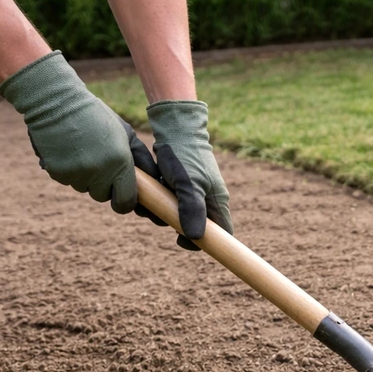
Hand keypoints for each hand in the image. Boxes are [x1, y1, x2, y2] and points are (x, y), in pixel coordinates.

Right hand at [0, 51, 161, 220]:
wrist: (55, 101)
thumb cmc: (95, 115)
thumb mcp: (125, 132)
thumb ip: (142, 158)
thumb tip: (155, 180)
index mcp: (120, 162)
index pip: (125, 202)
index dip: (124, 200)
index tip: (121, 195)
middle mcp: (99, 172)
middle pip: (102, 196)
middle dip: (102, 184)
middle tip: (98, 161)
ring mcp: (77, 174)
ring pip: (84, 188)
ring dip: (84, 176)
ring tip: (81, 150)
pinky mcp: (57, 172)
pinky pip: (66, 180)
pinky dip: (67, 170)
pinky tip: (66, 150)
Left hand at [147, 100, 231, 250]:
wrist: (176, 128)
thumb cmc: (185, 155)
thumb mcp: (189, 183)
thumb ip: (192, 209)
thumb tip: (195, 237)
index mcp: (218, 202)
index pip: (222, 234)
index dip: (206, 243)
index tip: (181, 240)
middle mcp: (209, 200)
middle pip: (198, 228)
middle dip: (176, 227)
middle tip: (159, 216)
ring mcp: (195, 194)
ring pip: (181, 216)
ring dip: (163, 214)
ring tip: (150, 202)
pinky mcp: (181, 187)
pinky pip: (171, 204)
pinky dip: (159, 203)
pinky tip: (151, 193)